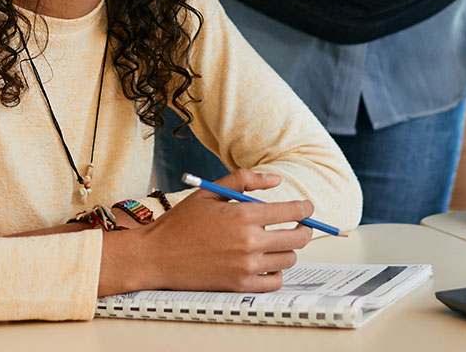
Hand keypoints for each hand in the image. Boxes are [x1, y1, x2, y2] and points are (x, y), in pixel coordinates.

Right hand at [98, 169, 313, 294]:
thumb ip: (245, 180)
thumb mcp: (210, 192)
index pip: (292, 212)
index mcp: (244, 216)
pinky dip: (276, 272)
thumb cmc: (182, 222)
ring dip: (287, 250)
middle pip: (298, 238)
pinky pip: (274, 281)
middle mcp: (249, 242)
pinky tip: (266, 262)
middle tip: (299, 226)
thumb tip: (276, 180)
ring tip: (276, 243)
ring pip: (288, 259)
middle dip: (304, 229)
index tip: (308, 208)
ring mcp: (246, 267)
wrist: (157, 256)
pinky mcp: (239, 286)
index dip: (305, 209)